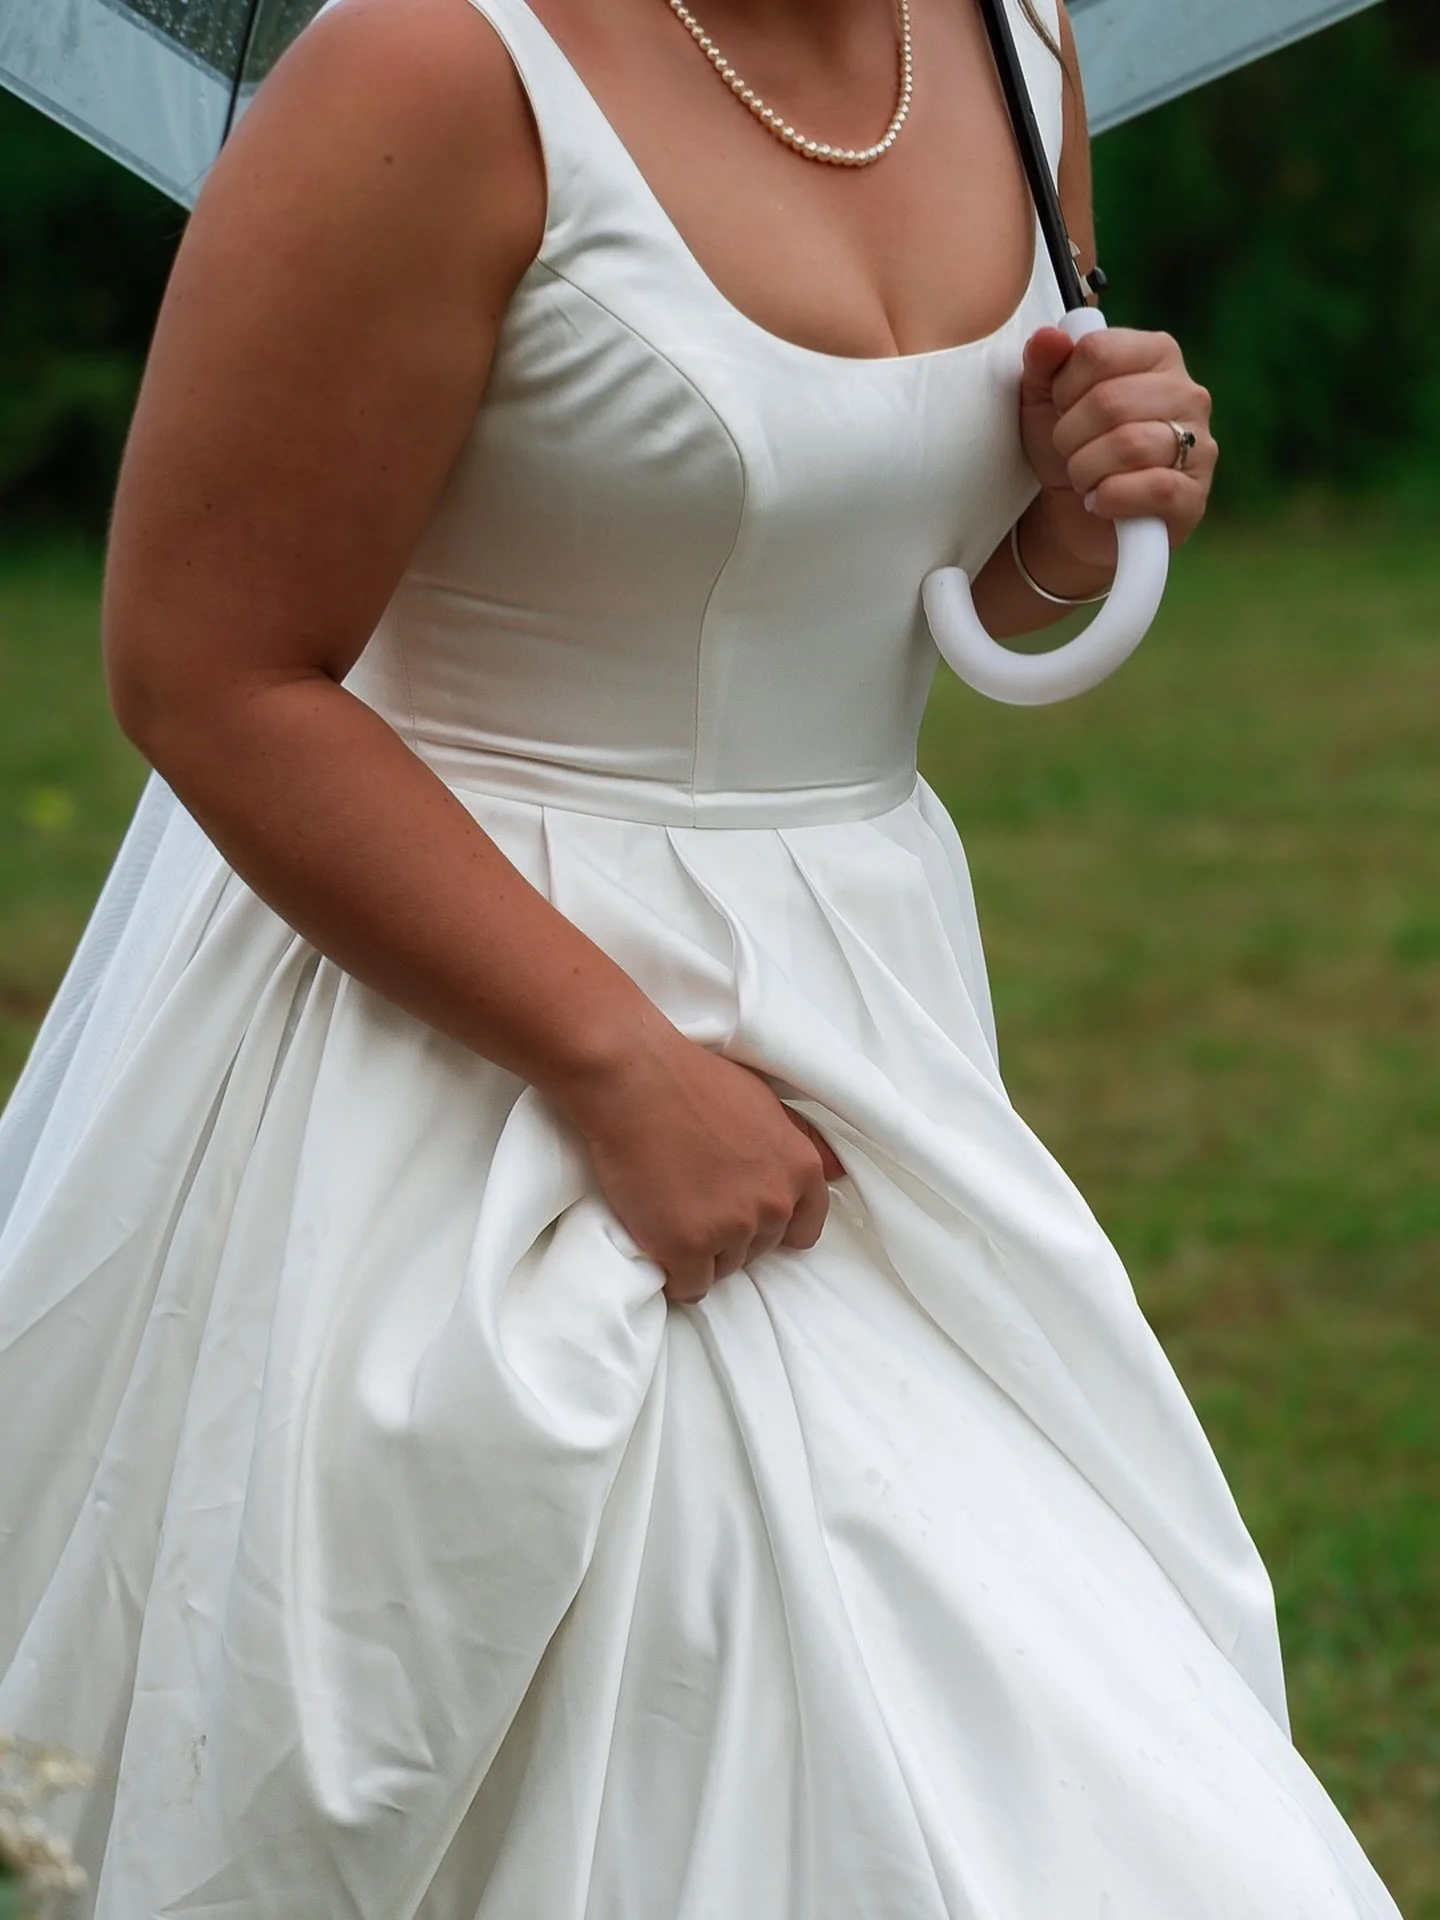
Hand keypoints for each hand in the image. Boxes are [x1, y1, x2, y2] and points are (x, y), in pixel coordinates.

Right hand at [560, 1024, 845, 1304]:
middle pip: (758, 1250)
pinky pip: (689, 1287)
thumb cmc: (694, 1082)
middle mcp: (775, 1204)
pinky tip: (658, 1238)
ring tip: (671, 1207)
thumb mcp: (767, 1103)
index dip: (771, 1225)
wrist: (632, 1081)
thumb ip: (803, 1144)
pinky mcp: (687, 1248)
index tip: (742, 1213)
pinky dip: (673, 1272)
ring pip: (722, 1269)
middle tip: (693, 1194)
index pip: (803, 1229)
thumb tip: (840, 1172)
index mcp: (800, 1169)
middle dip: (729, 1233)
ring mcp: (732, 1228)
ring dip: (699, 1251)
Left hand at [1018, 325, 1217, 578]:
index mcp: (1157, 354)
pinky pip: (1154, 488)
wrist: (1070, 517)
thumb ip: (1044, 362)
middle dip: (1070, 435)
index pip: (1099, 351)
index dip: (1064, 387)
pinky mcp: (1193, 496)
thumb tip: (1049, 336)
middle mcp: (1188, 393)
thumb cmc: (1069, 447)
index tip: (1063, 409)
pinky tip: (1099, 501)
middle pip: (1110, 401)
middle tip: (1069, 451)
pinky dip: (1110, 498)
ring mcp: (1200, 445)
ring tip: (1083, 477)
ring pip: (1129, 445)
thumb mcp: (1043, 400)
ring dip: (1085, 468)